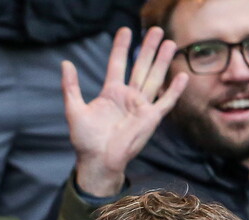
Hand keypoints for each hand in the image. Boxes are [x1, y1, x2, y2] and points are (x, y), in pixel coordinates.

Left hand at [62, 26, 189, 196]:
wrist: (98, 161)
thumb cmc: (85, 140)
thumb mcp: (74, 110)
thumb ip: (71, 87)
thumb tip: (65, 63)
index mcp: (111, 93)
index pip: (118, 64)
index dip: (121, 48)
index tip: (125, 30)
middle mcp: (128, 97)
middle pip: (140, 67)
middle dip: (147, 48)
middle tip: (155, 29)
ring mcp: (141, 106)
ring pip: (154, 78)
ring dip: (162, 61)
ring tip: (169, 42)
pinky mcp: (151, 118)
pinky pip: (165, 101)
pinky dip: (175, 90)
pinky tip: (182, 75)